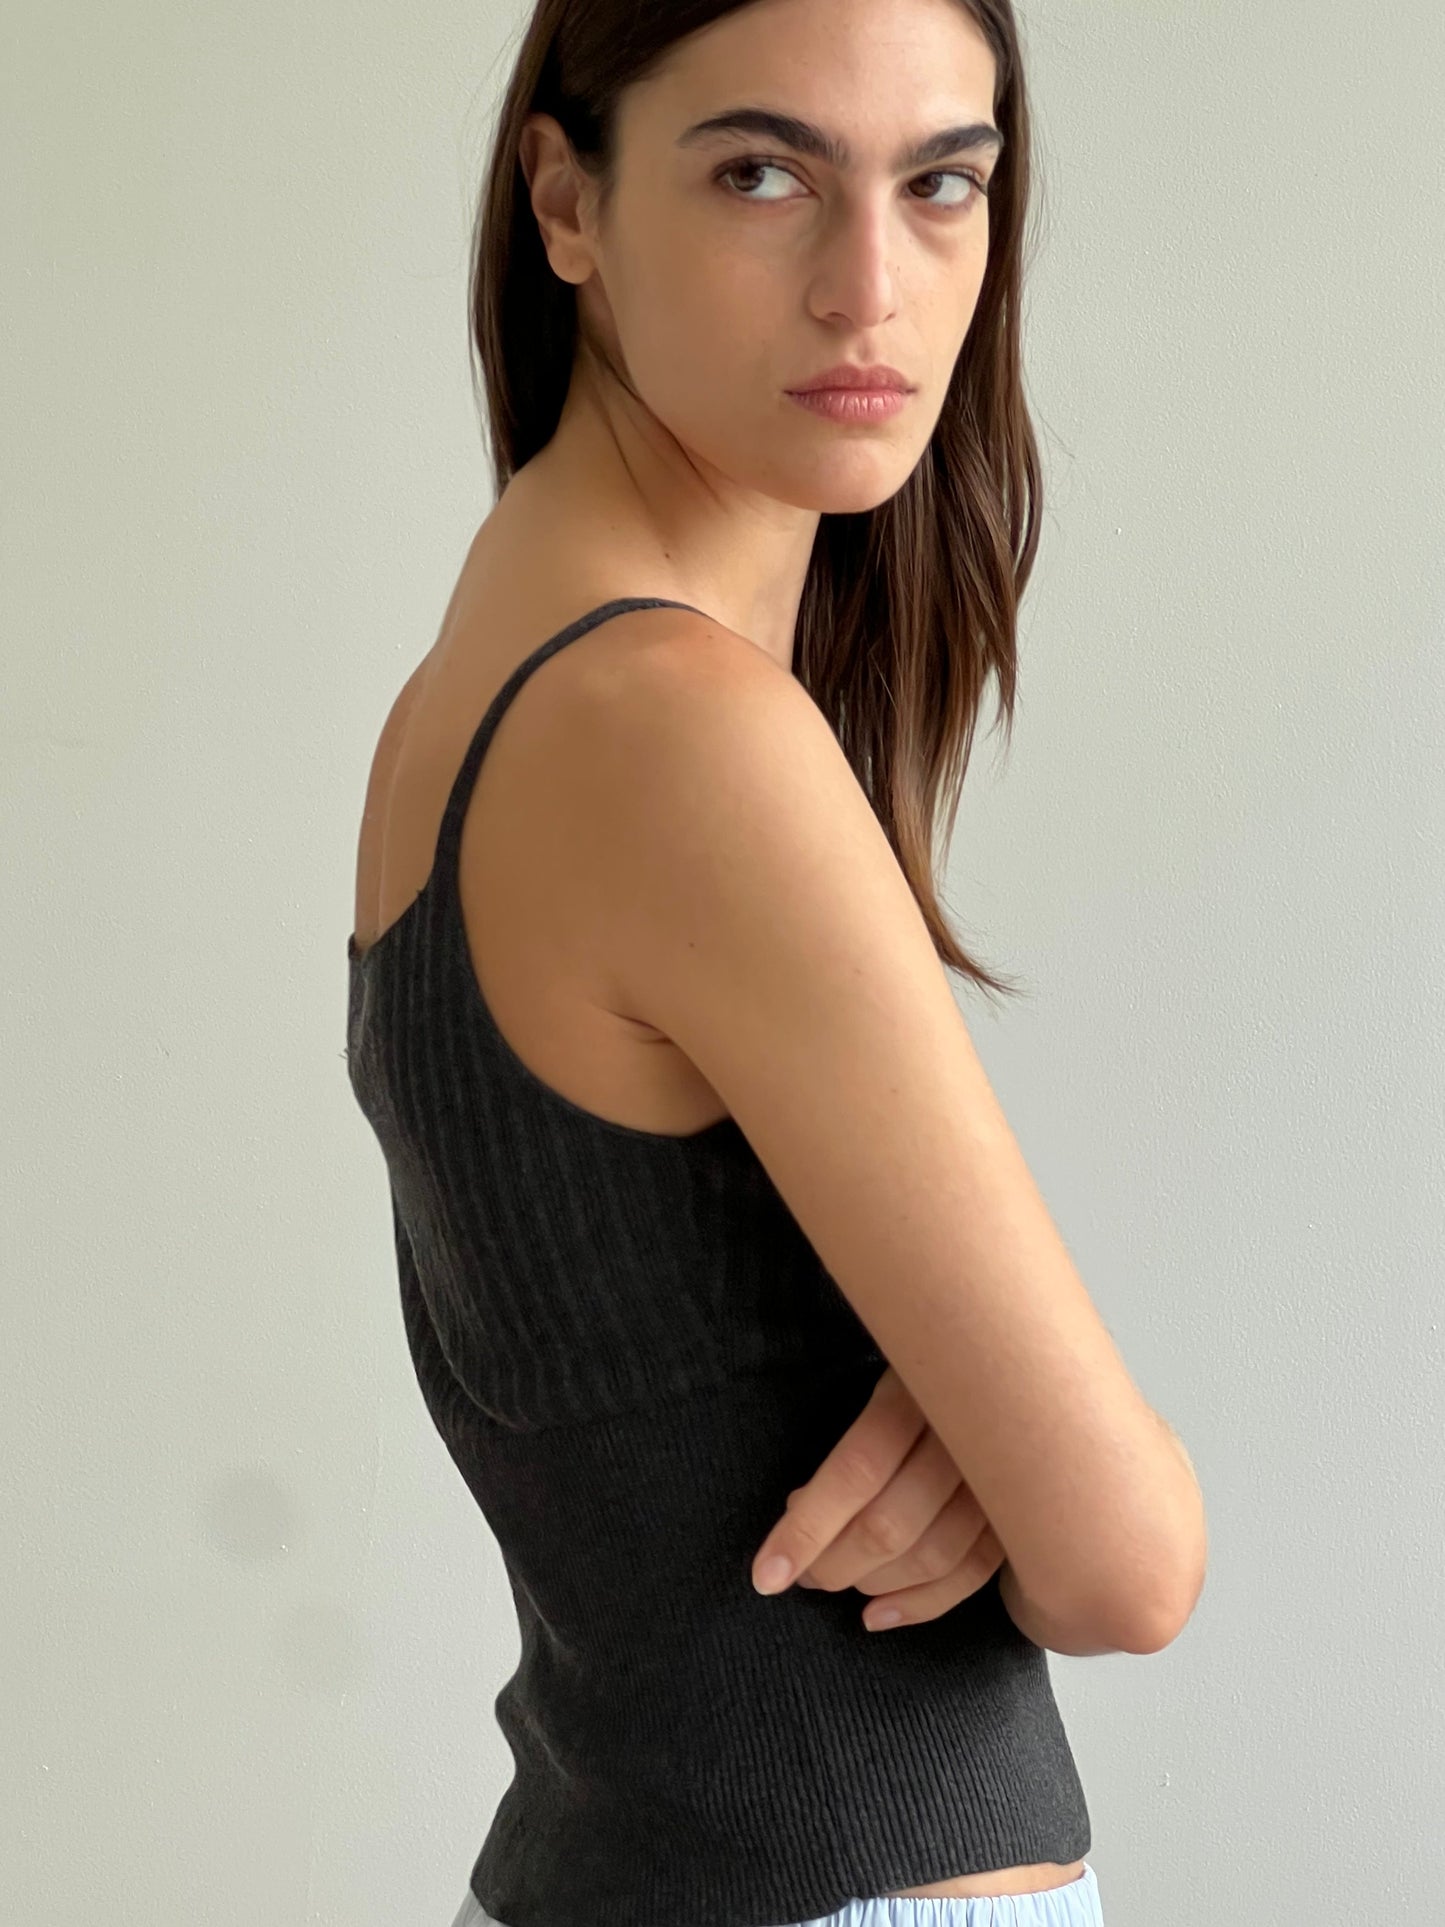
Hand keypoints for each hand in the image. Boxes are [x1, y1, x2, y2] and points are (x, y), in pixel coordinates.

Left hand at [751, 1365, 1006, 1631]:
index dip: (807, 1530)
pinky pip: (973, 1573)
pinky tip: (879, 1616)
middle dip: (833, 1564)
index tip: (766, 1576)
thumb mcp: (880, 1378)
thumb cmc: (924, 1371)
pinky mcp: (1020, 1510)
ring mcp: (999, 1479)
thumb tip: (799, 1507)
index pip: (855, 1473)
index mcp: (914, 1394)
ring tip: (832, 1583)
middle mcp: (962, 1439)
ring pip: (931, 1557)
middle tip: (803, 1574)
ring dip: (872, 1585)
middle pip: (889, 1525)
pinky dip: (922, 1604)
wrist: (1011, 1361)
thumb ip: (846, 1439)